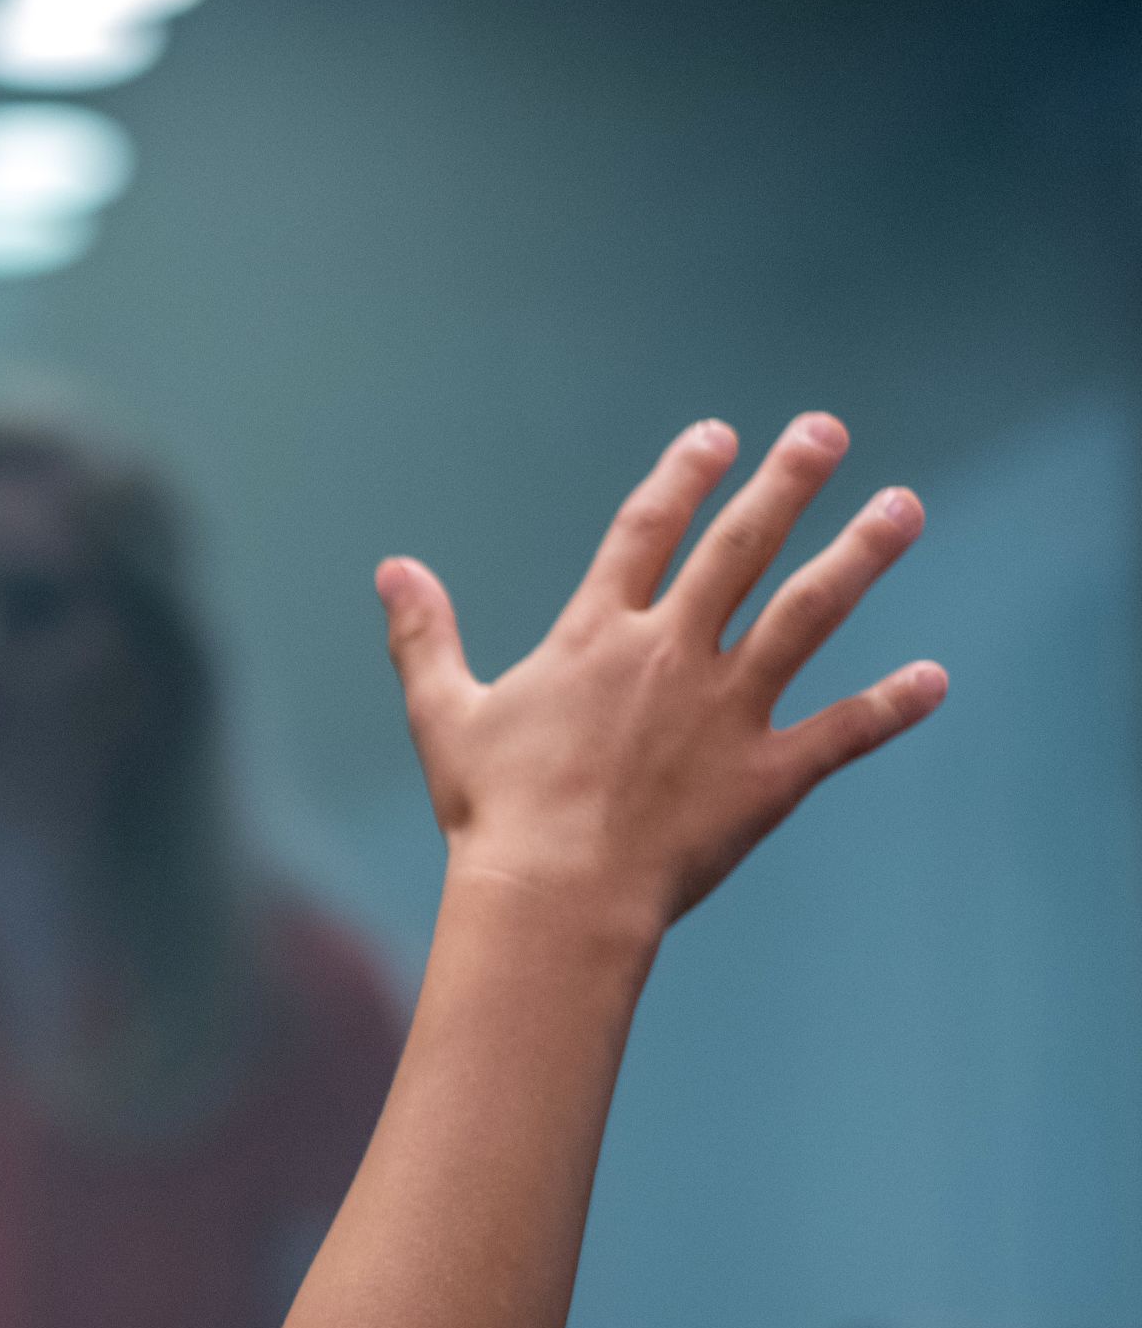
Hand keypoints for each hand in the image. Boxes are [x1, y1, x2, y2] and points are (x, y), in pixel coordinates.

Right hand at [375, 415, 947, 939]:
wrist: (553, 896)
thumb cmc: (492, 813)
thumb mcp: (444, 716)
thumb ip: (424, 636)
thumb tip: (393, 568)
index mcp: (596, 638)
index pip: (646, 532)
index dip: (682, 478)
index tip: (718, 436)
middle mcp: (672, 656)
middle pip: (741, 549)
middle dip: (788, 482)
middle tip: (826, 430)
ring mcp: (727, 711)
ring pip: (809, 614)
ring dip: (860, 556)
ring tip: (905, 507)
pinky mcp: (767, 774)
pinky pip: (843, 732)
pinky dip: (891, 706)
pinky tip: (935, 680)